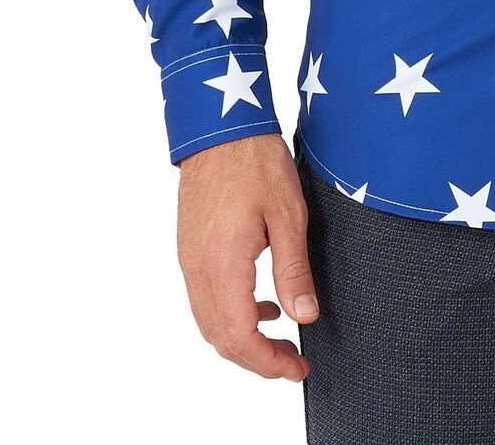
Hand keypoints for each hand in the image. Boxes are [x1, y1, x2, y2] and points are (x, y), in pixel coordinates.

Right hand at [176, 131, 319, 380]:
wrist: (220, 126)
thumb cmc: (256, 161)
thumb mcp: (288, 214)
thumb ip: (294, 270)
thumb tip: (304, 317)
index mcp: (223, 265)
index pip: (241, 337)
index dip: (268, 362)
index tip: (296, 369)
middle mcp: (198, 269)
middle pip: (221, 338)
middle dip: (257, 359)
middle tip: (292, 362)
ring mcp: (189, 260)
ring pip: (209, 322)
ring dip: (242, 339)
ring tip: (280, 338)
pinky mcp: (190, 248)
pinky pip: (204, 299)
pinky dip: (230, 314)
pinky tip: (261, 303)